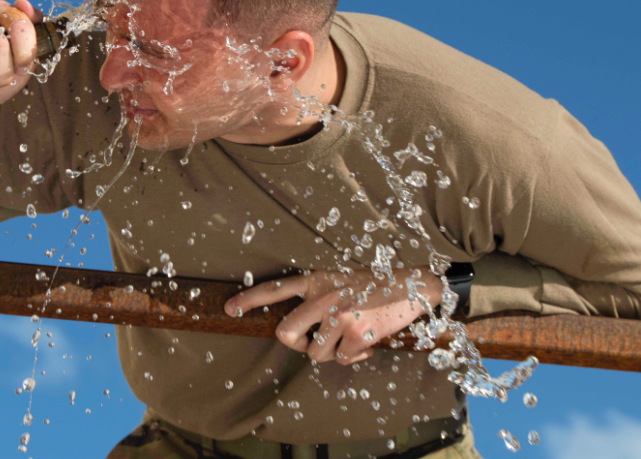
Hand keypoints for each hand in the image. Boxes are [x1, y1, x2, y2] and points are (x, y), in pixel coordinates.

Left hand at [224, 266, 442, 364]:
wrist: (411, 285)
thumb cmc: (372, 287)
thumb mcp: (340, 282)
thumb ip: (318, 300)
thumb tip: (304, 335)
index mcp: (316, 280)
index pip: (275, 288)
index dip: (250, 300)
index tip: (229, 309)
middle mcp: (323, 296)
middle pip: (285, 333)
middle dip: (297, 344)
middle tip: (313, 341)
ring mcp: (338, 314)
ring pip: (316, 354)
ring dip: (332, 352)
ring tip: (351, 335)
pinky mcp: (356, 332)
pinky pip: (343, 359)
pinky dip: (354, 356)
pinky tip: (368, 339)